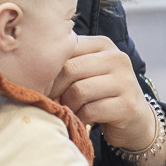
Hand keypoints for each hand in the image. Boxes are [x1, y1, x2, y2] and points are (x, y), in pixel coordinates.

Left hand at [53, 36, 162, 158]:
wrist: (136, 120)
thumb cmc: (102, 94)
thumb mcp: (87, 72)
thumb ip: (67, 63)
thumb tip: (30, 68)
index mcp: (103, 45)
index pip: (66, 49)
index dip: (48, 69)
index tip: (42, 85)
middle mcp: (117, 58)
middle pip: (69, 70)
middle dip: (55, 90)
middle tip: (52, 102)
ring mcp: (125, 81)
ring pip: (78, 91)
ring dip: (68, 106)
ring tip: (70, 111)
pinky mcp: (127, 105)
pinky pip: (91, 111)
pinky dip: (80, 118)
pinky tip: (82, 120)